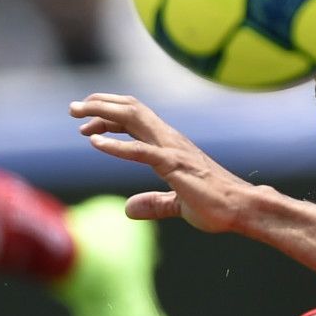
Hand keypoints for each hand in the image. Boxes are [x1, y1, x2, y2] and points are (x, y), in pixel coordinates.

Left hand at [72, 93, 251, 232]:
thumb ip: (155, 204)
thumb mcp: (178, 204)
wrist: (242, 208)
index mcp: (171, 146)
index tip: (86, 126)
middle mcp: (171, 140)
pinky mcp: (174, 166)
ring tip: (78, 116)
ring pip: (134, 119)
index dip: (108, 118)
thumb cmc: (217, 205)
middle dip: (99, 105)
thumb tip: (129, 209)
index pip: (135, 120)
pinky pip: (141, 151)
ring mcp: (173, 150)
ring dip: (103, 114)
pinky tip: (95, 142)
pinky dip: (116, 145)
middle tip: (73, 108)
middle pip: (131, 110)